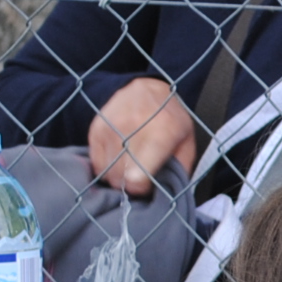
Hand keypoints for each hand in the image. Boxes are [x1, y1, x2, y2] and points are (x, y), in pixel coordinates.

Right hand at [89, 77, 198, 196]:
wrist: (148, 87)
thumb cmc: (171, 120)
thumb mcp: (186, 143)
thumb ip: (180, 170)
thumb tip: (165, 193)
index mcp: (162, 132)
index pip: (139, 174)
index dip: (141, 188)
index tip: (146, 186)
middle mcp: (133, 126)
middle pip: (120, 175)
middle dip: (128, 185)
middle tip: (137, 179)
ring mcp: (111, 126)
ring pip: (106, 170)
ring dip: (116, 176)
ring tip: (128, 168)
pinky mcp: (96, 128)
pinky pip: (95, 160)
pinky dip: (105, 166)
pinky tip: (117, 160)